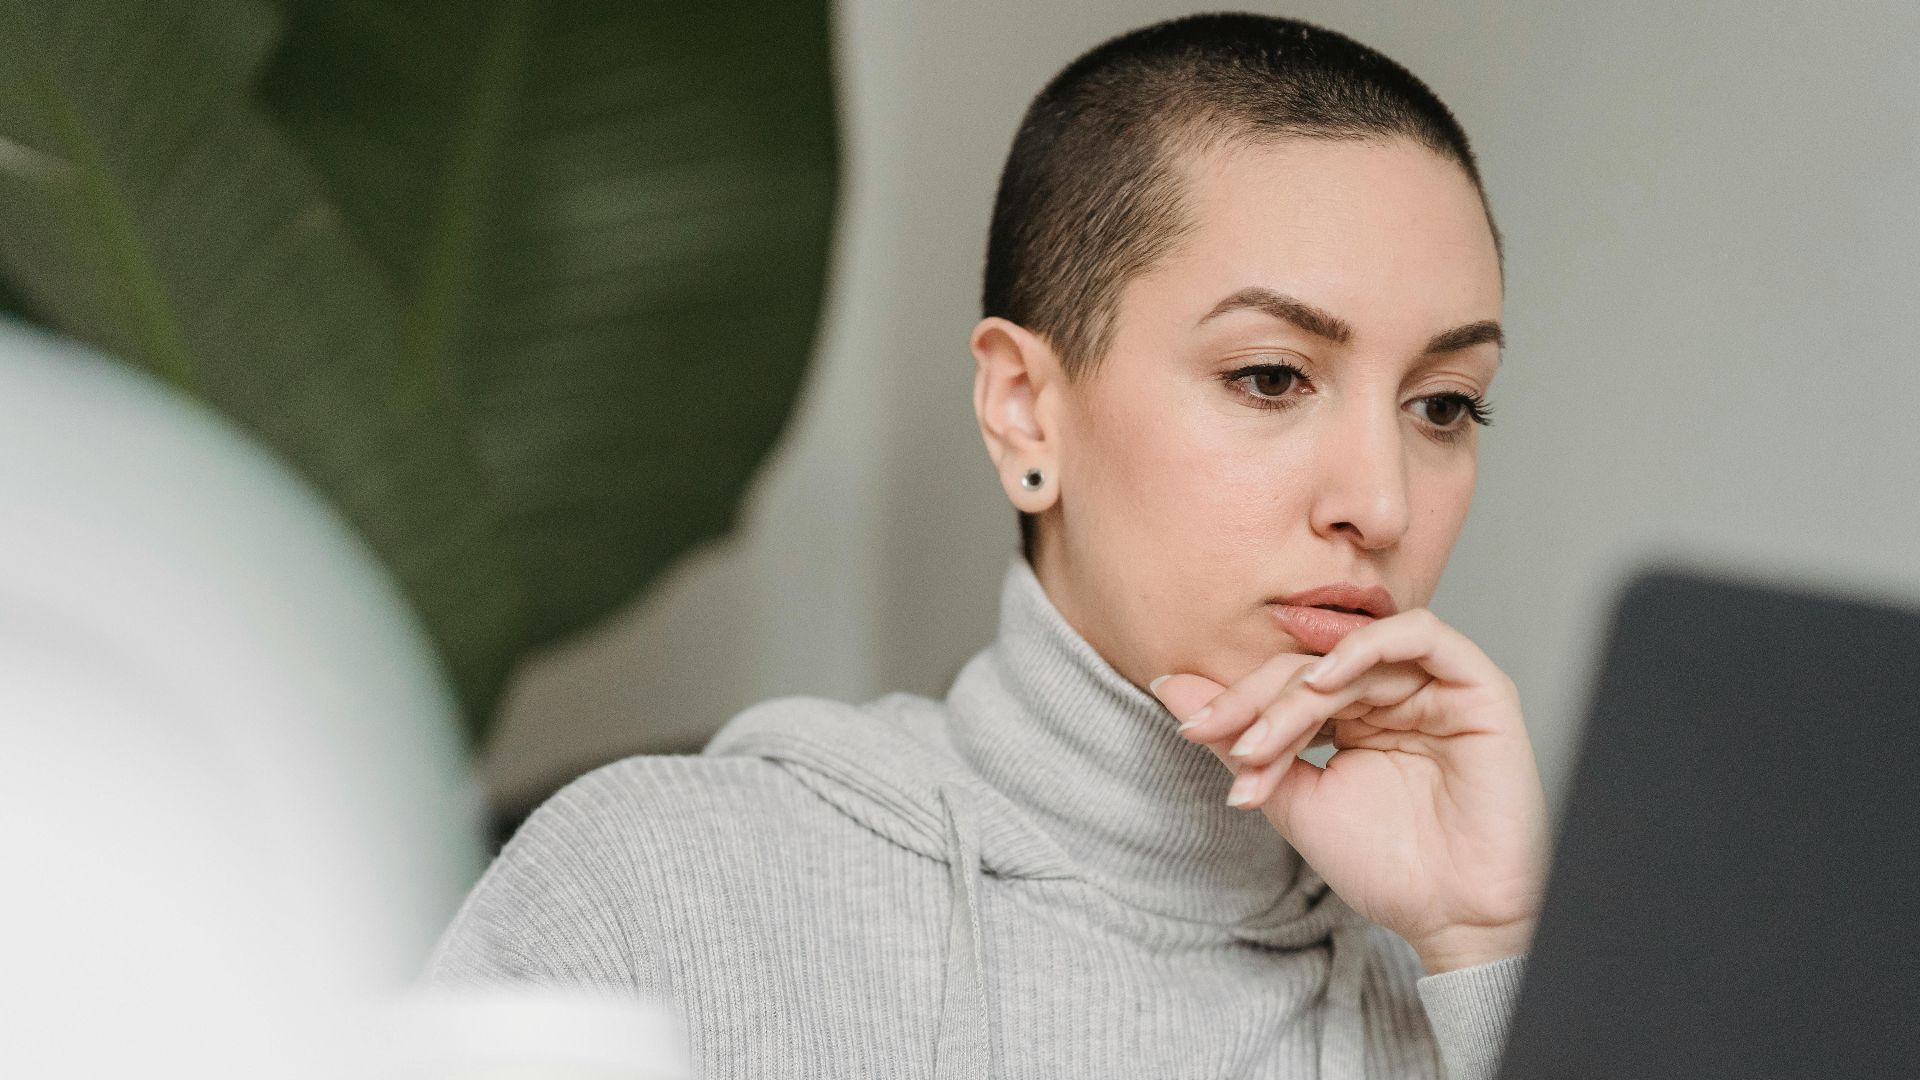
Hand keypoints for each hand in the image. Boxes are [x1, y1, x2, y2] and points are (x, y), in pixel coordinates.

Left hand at [1150, 608, 1549, 973]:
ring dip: (1298, 692)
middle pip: (1311, 666)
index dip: (1236, 703)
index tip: (1191, 732)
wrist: (1453, 919)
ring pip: (1351, 656)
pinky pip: (1424, 636)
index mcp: (1355, 716)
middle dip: (1256, 702)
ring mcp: (1436, 689)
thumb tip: (1169, 686)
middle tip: (1218, 737)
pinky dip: (1367, 647)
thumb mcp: (1296, 801)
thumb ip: (1241, 744)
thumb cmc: (1387, 867)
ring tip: (1266, 734)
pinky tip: (1326, 681)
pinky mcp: (1478, 688)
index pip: (1285, 684)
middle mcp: (1394, 695)